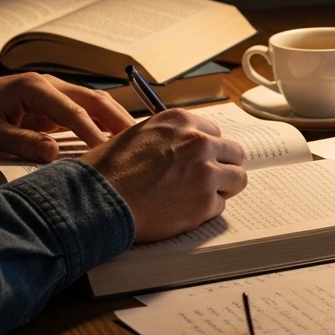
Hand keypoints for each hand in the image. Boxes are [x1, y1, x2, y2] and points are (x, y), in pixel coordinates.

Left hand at [0, 73, 135, 161]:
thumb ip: (22, 143)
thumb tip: (53, 154)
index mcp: (34, 87)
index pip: (73, 110)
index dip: (92, 131)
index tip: (105, 151)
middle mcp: (49, 86)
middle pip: (93, 99)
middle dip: (118, 118)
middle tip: (140, 140)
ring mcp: (53, 95)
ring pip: (93, 103)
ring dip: (114, 119)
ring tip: (136, 139)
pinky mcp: (53, 107)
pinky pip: (84, 113)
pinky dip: (102, 124)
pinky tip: (114, 139)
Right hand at [82, 108, 246, 242]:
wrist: (96, 199)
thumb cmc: (108, 170)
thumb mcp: (138, 135)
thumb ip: (169, 137)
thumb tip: (186, 147)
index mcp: (181, 122)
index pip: (215, 133)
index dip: (208, 150)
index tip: (202, 161)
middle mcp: (198, 142)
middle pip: (234, 153)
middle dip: (223, 167)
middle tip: (209, 181)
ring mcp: (205, 172)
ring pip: (237, 179)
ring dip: (222, 189)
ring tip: (199, 198)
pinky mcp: (205, 202)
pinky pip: (220, 207)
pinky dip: (205, 212)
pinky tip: (182, 212)